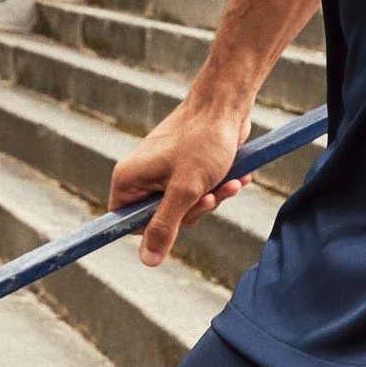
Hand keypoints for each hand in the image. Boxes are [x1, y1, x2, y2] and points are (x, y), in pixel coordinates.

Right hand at [110, 98, 253, 266]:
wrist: (226, 105)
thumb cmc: (203, 140)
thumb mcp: (185, 190)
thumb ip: (165, 226)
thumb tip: (148, 261)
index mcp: (129, 180)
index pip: (129, 224)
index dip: (157, 229)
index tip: (182, 215)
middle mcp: (142, 177)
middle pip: (163, 219)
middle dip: (194, 210)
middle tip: (211, 195)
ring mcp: (164, 172)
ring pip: (185, 206)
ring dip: (212, 198)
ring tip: (230, 182)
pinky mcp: (185, 168)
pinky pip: (198, 192)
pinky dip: (218, 187)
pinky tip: (236, 177)